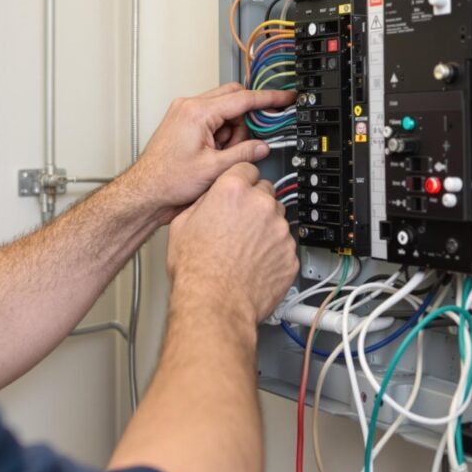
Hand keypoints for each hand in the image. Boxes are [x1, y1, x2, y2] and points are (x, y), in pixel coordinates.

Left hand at [123, 84, 294, 221]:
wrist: (145, 192)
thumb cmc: (168, 181)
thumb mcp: (214, 169)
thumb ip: (244, 154)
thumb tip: (262, 147)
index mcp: (197, 112)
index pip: (243, 99)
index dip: (268, 99)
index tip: (285, 98)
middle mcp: (189, 106)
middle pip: (233, 100)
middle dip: (245, 122)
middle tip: (246, 144)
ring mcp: (184, 113)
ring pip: (223, 111)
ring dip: (230, 132)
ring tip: (219, 158)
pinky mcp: (182, 123)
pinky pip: (211, 120)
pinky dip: (218, 135)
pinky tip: (212, 155)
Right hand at [166, 163, 298, 328]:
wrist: (214, 303)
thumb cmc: (196, 269)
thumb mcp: (182, 224)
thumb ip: (203, 202)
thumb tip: (210, 199)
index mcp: (232, 191)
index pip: (246, 168)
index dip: (240, 179)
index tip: (240, 188)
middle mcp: (260, 205)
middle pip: (266, 191)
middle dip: (254, 204)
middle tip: (239, 223)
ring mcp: (279, 230)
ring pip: (278, 219)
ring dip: (265, 228)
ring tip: (244, 248)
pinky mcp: (290, 254)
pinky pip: (284, 246)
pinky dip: (273, 251)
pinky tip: (254, 263)